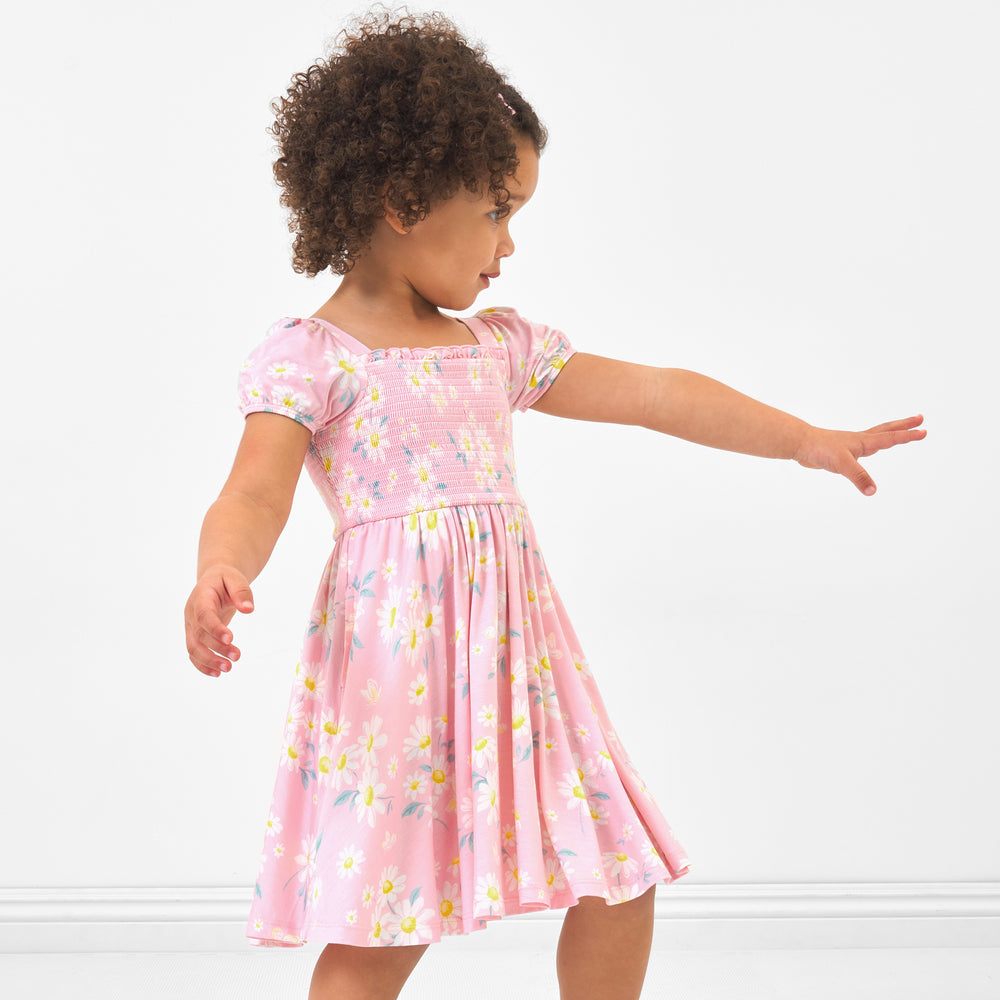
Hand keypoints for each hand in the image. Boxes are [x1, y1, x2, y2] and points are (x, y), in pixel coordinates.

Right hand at [184, 566, 254, 677]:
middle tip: (237, 656)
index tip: (230, 638)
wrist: (213, 581)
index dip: (214, 628)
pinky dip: (202, 665)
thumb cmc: (225, 580)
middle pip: (199, 635)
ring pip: (193, 648)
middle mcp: (191, 614)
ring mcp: (190, 626)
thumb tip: (249, 609)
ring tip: (228, 668)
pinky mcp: (194, 636)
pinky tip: (217, 673)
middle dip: (217, 648)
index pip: (204, 615)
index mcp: (200, 597)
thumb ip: (242, 592)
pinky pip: (193, 653)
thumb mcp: (235, 579)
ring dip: (209, 661)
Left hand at [794, 415, 925, 494]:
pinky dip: (871, 446)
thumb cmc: (820, 450)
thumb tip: (873, 491)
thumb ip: (858, 477)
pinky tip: (868, 450)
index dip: (908, 436)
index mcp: (864, 441)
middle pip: (887, 430)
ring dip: (890, 433)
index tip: (924, 432)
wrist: (800, 444)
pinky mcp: (842, 452)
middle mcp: (860, 440)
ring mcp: (851, 445)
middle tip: (920, 418)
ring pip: (876, 436)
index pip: (891, 438)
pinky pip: (862, 448)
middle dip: (904, 426)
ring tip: (900, 431)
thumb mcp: (842, 465)